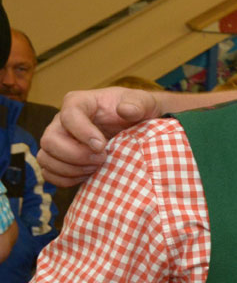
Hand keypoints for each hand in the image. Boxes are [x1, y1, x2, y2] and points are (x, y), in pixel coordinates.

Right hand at [37, 88, 162, 185]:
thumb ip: (138, 104)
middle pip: (49, 140)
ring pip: (45, 158)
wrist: (139, 128)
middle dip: (75, 155)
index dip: (82, 133)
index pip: (68, 115)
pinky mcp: (60, 159)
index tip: (102, 146)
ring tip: (96, 169)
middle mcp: (62, 121)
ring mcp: (58, 140)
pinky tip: (88, 176)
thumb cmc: (138, 112)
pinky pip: (49, 173)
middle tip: (102, 159)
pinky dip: (66, 179)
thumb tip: (126, 110)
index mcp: (80, 102)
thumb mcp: (145, 103)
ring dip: (70, 169)